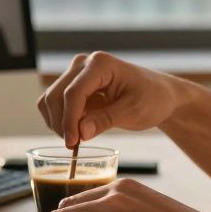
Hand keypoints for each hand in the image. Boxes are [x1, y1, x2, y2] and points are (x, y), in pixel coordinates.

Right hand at [37, 52, 183, 146]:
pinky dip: (60, 120)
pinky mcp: (74, 85)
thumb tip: (80, 133)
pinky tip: (76, 132)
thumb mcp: (134, 112)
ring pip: (50, 100)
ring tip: (76, 140)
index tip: (72, 143)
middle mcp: (83, 63)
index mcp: (101, 64)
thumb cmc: (153, 99)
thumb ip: (106, 120)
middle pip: (56, 95)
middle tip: (74, 147)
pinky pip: (55, 103)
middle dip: (61, 123)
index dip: (69, 120)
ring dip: (57, 123)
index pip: (74, 93)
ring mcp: (76, 73)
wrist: (159, 94)